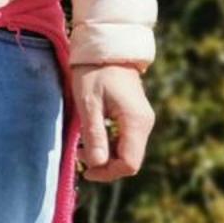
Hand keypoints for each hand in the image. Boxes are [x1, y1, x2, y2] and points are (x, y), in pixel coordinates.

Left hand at [72, 63, 153, 181]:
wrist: (107, 50)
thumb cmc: (94, 73)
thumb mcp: (88, 104)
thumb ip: (94, 135)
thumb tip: (97, 164)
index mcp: (136, 122)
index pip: (129, 163)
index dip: (108, 172)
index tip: (85, 170)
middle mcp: (145, 124)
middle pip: (130, 160)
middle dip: (105, 165)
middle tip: (78, 154)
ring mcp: (142, 121)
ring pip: (127, 151)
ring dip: (106, 155)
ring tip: (81, 146)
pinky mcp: (135, 117)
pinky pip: (125, 140)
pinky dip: (109, 145)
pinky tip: (91, 138)